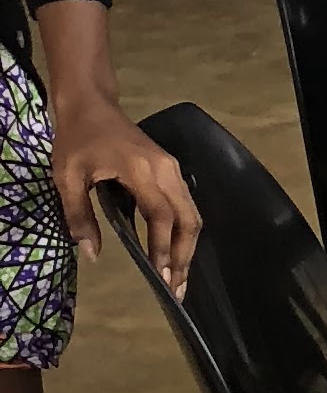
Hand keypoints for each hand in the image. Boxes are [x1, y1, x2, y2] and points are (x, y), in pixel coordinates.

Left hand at [50, 79, 199, 290]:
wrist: (91, 104)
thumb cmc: (77, 138)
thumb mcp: (67, 177)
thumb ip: (79, 216)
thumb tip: (92, 254)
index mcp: (141, 170)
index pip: (160, 215)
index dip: (162, 247)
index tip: (160, 276)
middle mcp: (166, 170)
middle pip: (188, 219)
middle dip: (184, 256)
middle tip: (176, 288)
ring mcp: (173, 169)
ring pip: (192, 213)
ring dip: (187, 247)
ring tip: (178, 276)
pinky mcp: (171, 170)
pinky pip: (186, 205)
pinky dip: (183, 231)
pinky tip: (174, 251)